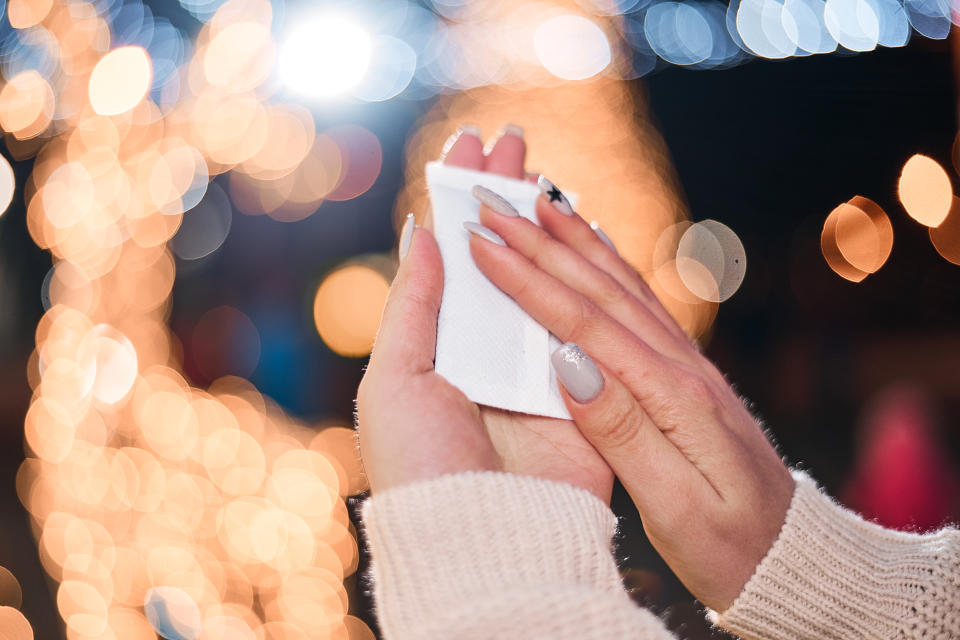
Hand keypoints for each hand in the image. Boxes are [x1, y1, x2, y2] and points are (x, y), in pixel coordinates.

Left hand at [357, 126, 613, 500]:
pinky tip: (586, 231)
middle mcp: (484, 347)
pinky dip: (584, 274)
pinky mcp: (577, 385)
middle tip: (511, 139)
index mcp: (436, 343)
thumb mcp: (396, 378)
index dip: (456, 201)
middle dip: (502, 197)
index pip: (449, 255)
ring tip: (543, 169)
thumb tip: (420, 229)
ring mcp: (533, 363)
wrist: (482, 538)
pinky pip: (582, 319)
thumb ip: (415, 304)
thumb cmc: (423, 463)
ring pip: (541, 277)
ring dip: (544, 223)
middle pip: (498, 255)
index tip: (466, 149)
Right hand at [464, 186, 795, 611]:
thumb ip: (622, 432)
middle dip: (541, 242)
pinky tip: (596, 246)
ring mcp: (688, 367)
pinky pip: (643, 305)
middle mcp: (681, 368)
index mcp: (671, 397)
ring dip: (576, 241)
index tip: (483, 242)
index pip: (584, 324)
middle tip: (492, 201)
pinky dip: (613, 266)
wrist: (795, 558)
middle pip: (600, 291)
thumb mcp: (677, 506)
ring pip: (622, 287)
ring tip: (539, 199)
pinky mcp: (688, 376)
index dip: (529, 280)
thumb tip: (568, 363)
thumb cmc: (732, 547)